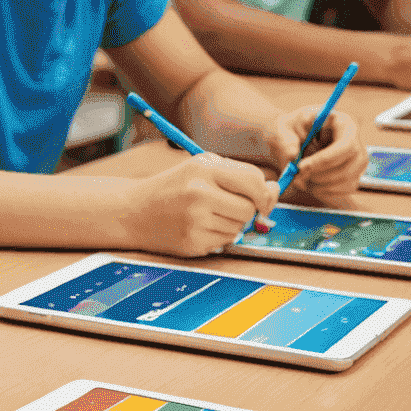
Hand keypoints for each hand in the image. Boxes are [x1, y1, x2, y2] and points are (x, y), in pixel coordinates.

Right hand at [127, 153, 279, 257]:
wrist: (133, 211)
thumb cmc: (174, 187)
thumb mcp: (202, 170)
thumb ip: (240, 178)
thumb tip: (276, 191)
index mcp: (203, 167)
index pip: (254, 180)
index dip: (263, 192)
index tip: (257, 197)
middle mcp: (199, 192)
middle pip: (250, 208)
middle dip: (247, 210)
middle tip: (226, 206)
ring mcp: (195, 219)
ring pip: (240, 227)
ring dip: (232, 224)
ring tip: (207, 215)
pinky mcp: (194, 242)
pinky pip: (226, 242)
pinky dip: (219, 236)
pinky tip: (199, 227)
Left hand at [265, 105, 366, 204]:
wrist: (293, 139)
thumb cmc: (291, 129)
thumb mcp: (284, 127)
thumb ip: (286, 140)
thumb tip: (293, 155)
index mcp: (344, 124)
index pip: (345, 146)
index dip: (325, 160)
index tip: (301, 166)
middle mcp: (356, 143)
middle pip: (349, 167)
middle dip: (321, 176)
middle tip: (298, 176)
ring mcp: (358, 162)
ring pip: (347, 181)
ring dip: (320, 185)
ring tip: (299, 178)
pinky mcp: (354, 176)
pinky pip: (344, 190)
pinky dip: (324, 191)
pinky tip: (309, 182)